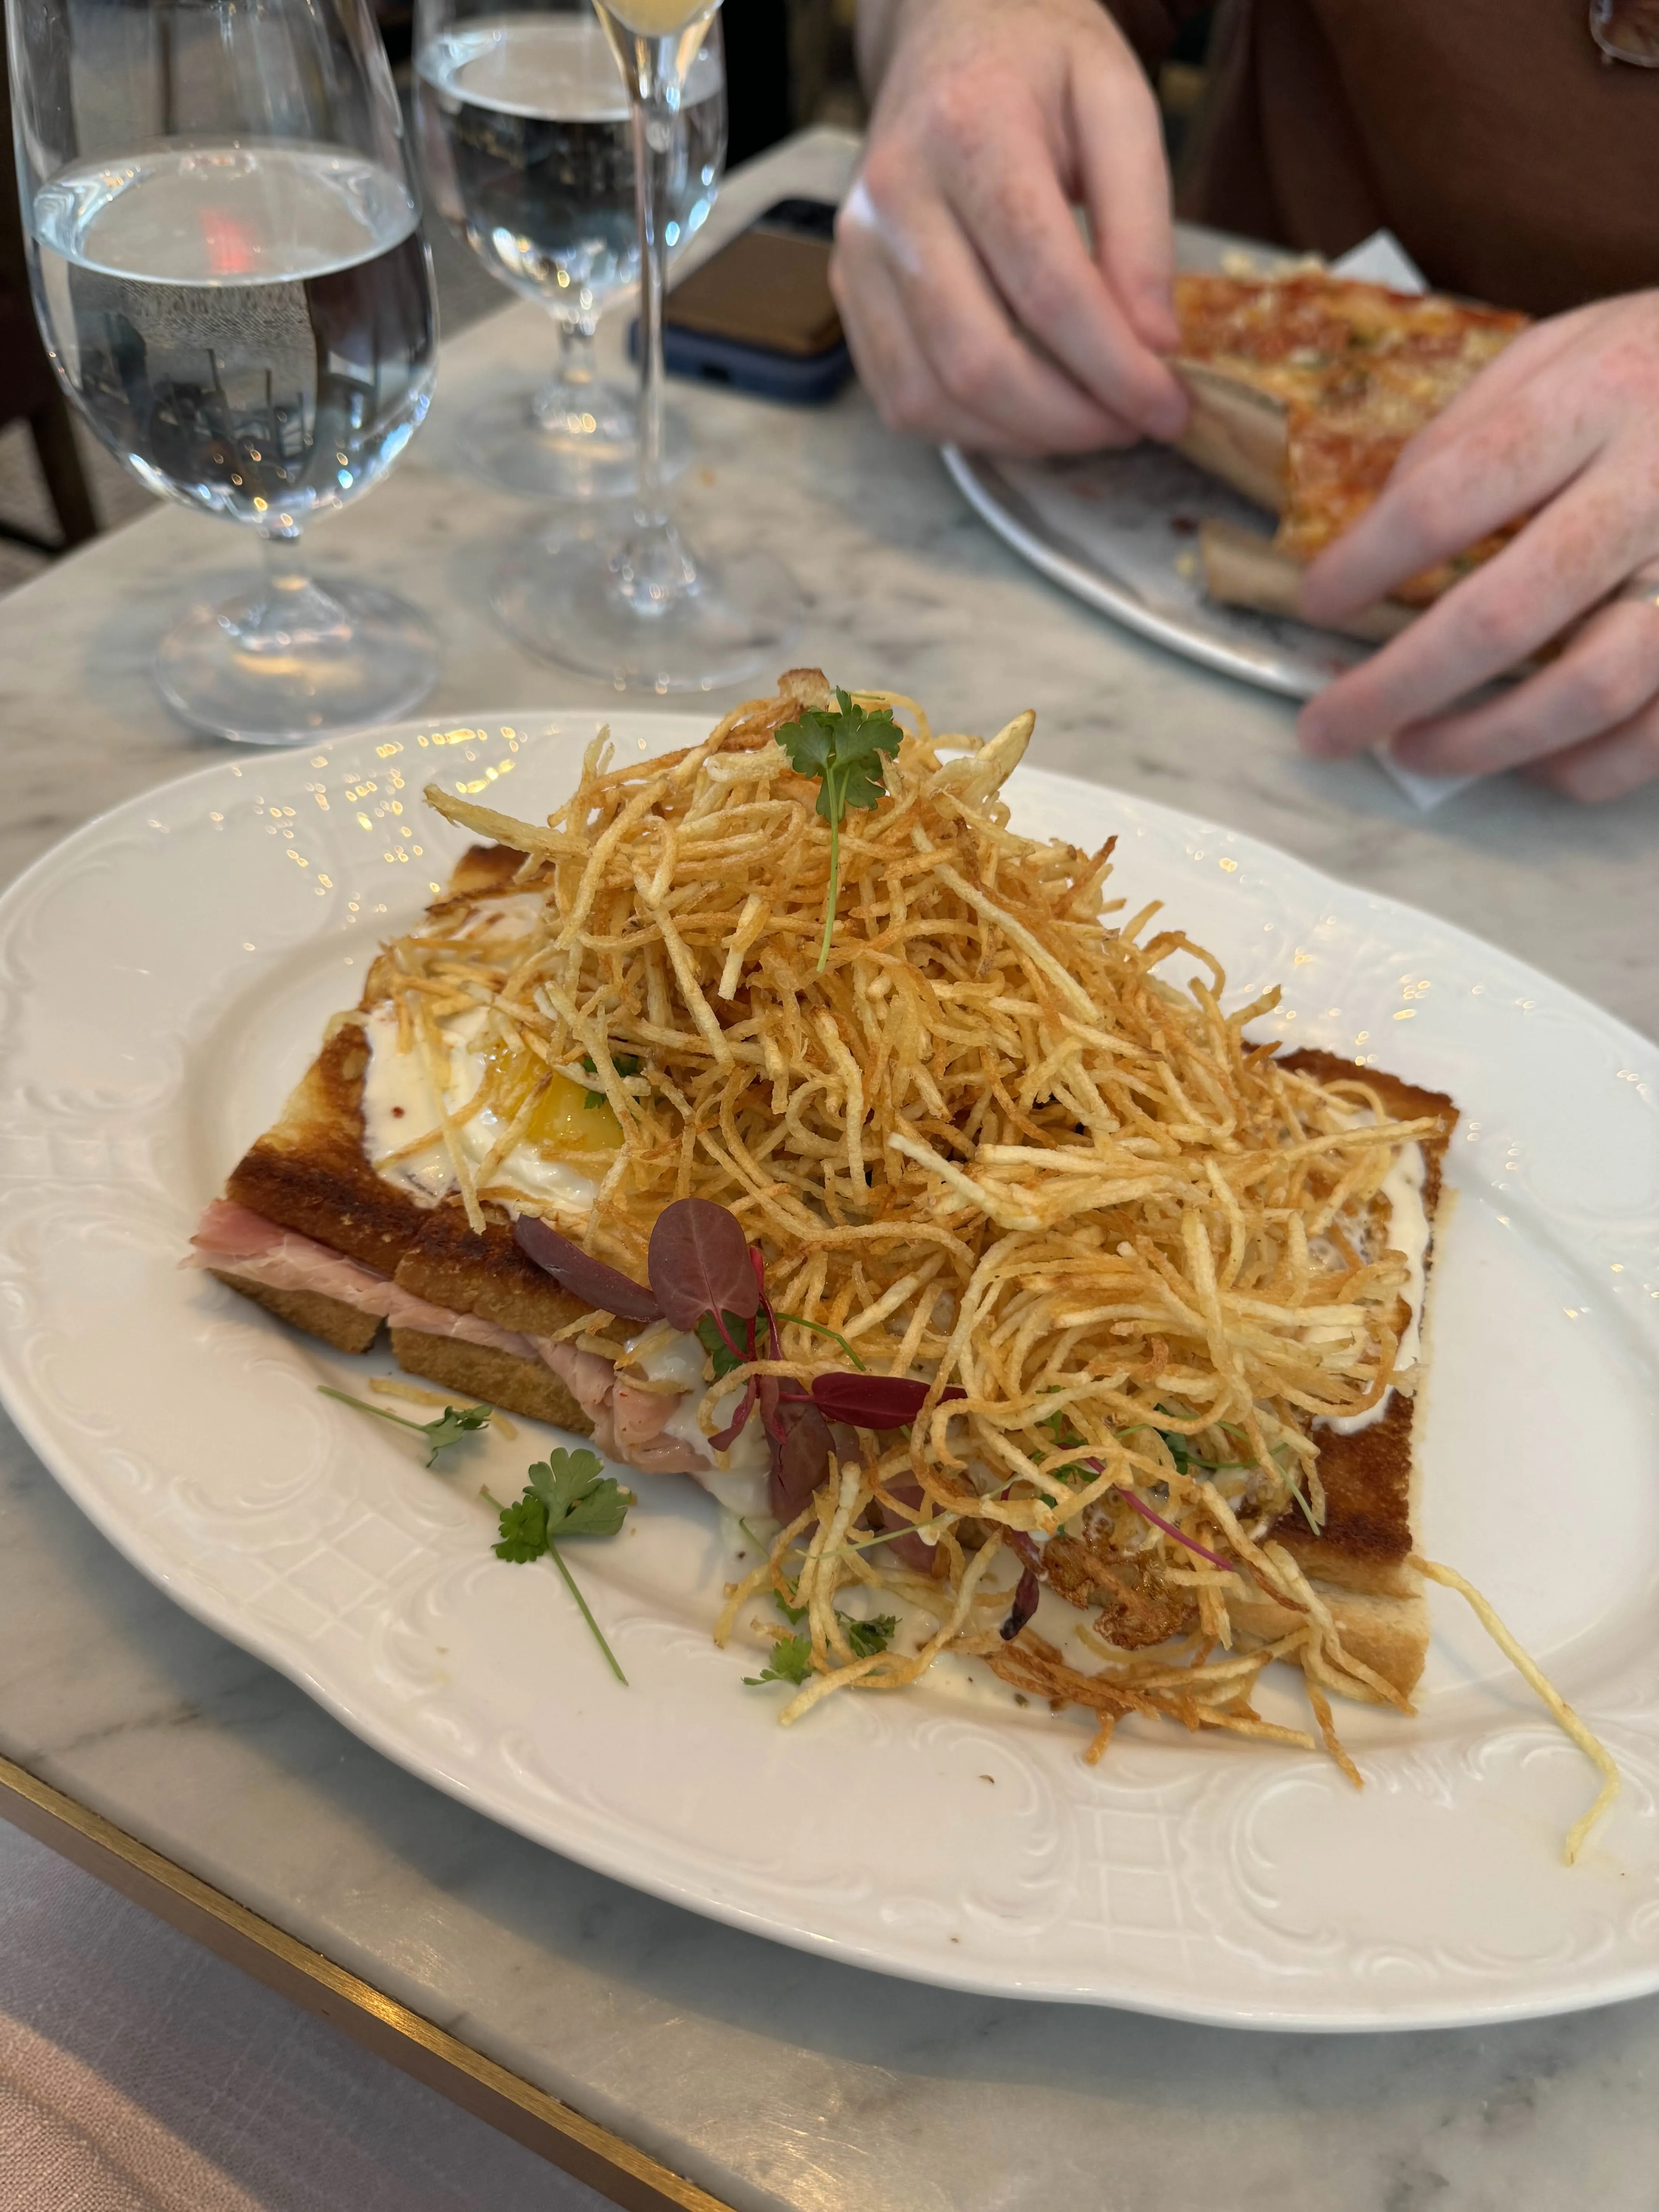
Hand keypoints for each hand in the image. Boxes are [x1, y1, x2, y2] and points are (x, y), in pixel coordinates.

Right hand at [830, 0, 1188, 455]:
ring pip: (936, 396)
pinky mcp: (847, 292)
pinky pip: (903, 399)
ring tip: (1089, 422)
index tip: (1169, 404)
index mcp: (968, 134)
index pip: (1047, 289)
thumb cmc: (1039, 66)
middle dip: (1071, 418)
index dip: (1115, 367)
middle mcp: (895, 199)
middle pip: (981, 359)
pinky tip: (1029, 412)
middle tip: (1135, 423)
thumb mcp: (1119, 104)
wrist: (946, 31)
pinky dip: (973, 428)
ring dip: (1024, 435)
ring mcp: (858, 252)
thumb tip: (1151, 343)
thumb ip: (1141, 222)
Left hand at [1296, 292, 1658, 800]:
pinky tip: (1526, 763)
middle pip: (1506, 614)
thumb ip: (1467, 431)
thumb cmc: (1653, 367)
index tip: (1316, 603)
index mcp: (1597, 398)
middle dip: (1398, 685)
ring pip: (1590, 689)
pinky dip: (1583, 766)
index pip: (1449, 496)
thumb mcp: (1560, 350)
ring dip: (1483, 742)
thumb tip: (1373, 530)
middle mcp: (1654, 485)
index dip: (1365, 565)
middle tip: (1327, 727)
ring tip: (1413, 753)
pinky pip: (1657, 731)